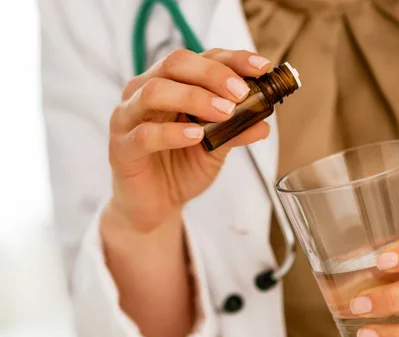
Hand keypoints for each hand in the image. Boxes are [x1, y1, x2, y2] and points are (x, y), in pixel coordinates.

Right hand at [108, 48, 271, 230]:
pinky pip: (144, 134)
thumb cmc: (182, 167)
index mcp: (171, 84)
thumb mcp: (216, 147)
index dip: (233, 60)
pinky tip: (197, 136)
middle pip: (175, 64)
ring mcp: (128, 117)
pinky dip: (173, 133)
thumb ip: (235, 131)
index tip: (262, 68)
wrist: (157, 205)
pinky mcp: (121, 148)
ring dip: (194, 98)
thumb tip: (264, 123)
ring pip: (155, 92)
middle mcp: (145, 91)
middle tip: (240, 93)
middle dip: (213, 74)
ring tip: (225, 113)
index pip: (202, 58)